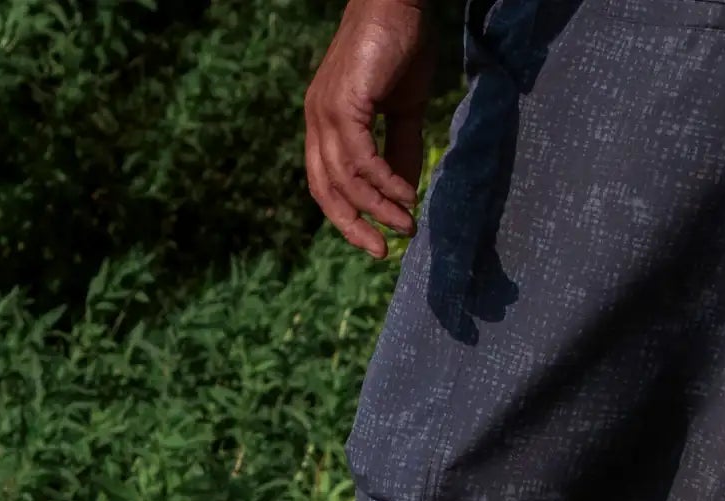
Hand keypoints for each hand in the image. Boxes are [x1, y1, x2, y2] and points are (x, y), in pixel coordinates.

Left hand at [305, 0, 434, 256]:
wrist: (400, 2)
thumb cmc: (401, 46)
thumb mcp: (403, 110)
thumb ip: (401, 151)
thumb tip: (406, 195)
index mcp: (325, 122)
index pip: (325, 181)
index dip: (347, 215)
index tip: (375, 240)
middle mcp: (317, 119)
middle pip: (325, 189)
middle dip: (352, 225)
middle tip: (382, 251)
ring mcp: (325, 112)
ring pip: (345, 179)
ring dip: (378, 208)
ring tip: (406, 224)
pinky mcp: (343, 105)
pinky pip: (362, 161)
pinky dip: (384, 184)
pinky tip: (407, 196)